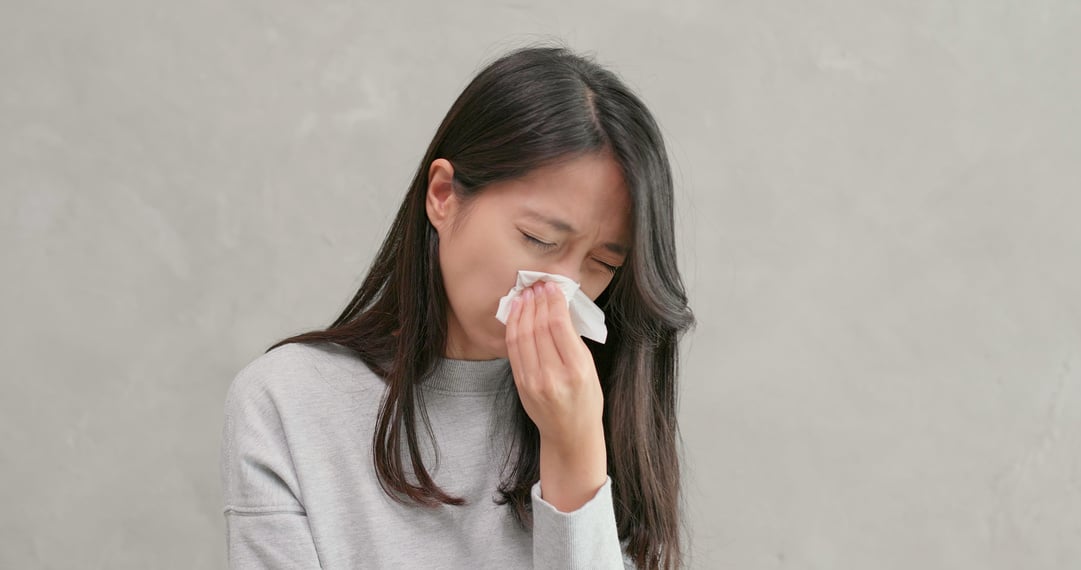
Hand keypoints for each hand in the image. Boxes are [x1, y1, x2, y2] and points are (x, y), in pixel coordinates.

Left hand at [504, 281, 603, 446]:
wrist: (570, 434)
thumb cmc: (586, 400)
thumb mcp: (590, 369)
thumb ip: (573, 341)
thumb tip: (557, 307)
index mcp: (577, 370)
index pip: (559, 326)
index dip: (553, 302)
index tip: (552, 286)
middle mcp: (553, 375)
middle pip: (539, 328)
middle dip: (537, 302)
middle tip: (538, 285)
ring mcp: (533, 381)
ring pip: (522, 335)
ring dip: (523, 310)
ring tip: (526, 294)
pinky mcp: (520, 383)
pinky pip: (513, 348)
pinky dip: (513, 326)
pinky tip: (516, 312)